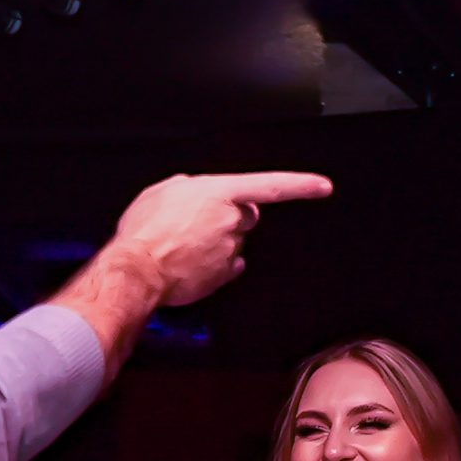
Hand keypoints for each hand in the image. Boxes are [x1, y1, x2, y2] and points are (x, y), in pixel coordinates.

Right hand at [108, 171, 333, 306]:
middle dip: (232, 217)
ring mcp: (231, 249)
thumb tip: (196, 192)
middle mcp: (231, 220)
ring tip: (185, 244)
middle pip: (248, 216)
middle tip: (201, 223)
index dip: (301, 185)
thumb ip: (190, 187)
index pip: (271, 185)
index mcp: (220, 192)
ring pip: (234, 241)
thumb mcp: (162, 191)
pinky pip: (229, 266)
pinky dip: (215, 264)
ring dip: (216, 241)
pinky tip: (192, 262)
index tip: (324, 187)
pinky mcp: (225, 275)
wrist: (137, 269)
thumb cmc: (145, 230)